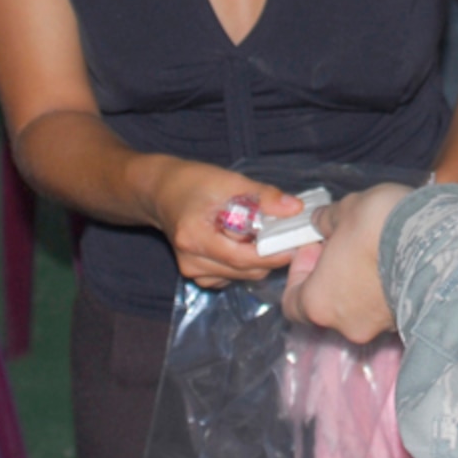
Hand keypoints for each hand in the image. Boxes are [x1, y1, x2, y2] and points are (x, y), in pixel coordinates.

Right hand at [148, 159, 304, 288]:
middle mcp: (191, 261)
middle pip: (243, 270)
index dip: (272, 255)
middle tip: (289, 238)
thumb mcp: (229, 181)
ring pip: (239, 276)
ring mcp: (191, 271)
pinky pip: (230, 276)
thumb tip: (295, 208)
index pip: (241, 257)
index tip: (296, 245)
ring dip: (258, 261)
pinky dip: (244, 264)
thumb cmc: (193, 182)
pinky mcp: (196, 274)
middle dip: (270, 257)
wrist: (161, 192)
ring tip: (267, 237)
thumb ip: (263, 196)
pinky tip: (246, 244)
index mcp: (195, 237)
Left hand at [282, 182, 414, 342]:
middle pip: (331, 304)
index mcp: (318, 303)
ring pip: (364, 306)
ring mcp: (382, 328)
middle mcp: (347, 324)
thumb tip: (322, 221)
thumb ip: (327, 220)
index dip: (300, 274)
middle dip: (338, 275)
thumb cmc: (381, 226)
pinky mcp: (411, 321)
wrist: (440, 241)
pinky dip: (392, 287)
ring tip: (383, 249)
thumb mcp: (346, 209)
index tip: (316, 248)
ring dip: (366, 283)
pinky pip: (392, 305)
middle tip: (350, 245)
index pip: (292, 303)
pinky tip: (403, 260)